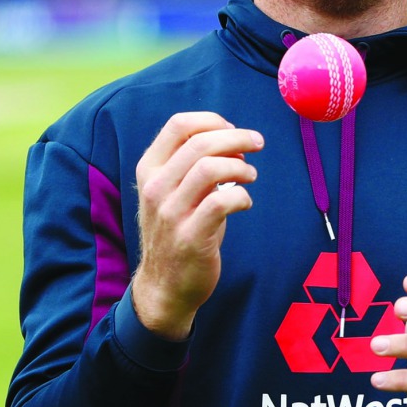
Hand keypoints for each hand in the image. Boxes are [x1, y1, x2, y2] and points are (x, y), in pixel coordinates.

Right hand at [132, 112, 263, 340]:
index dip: (212, 121)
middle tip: (257, 143)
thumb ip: (194, 165)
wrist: (164, 286)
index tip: (233, 130)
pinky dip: (241, 196)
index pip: (178, 125)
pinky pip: (221, 202)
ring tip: (251, 175)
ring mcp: (170, 213)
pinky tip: (245, 202)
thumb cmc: (178, 231)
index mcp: (149, 170)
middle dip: (236, 137)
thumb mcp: (175, 192)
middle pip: (199, 143)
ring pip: (209, 168)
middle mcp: (155, 188)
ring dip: (240, 166)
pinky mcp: (190, 237)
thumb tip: (233, 140)